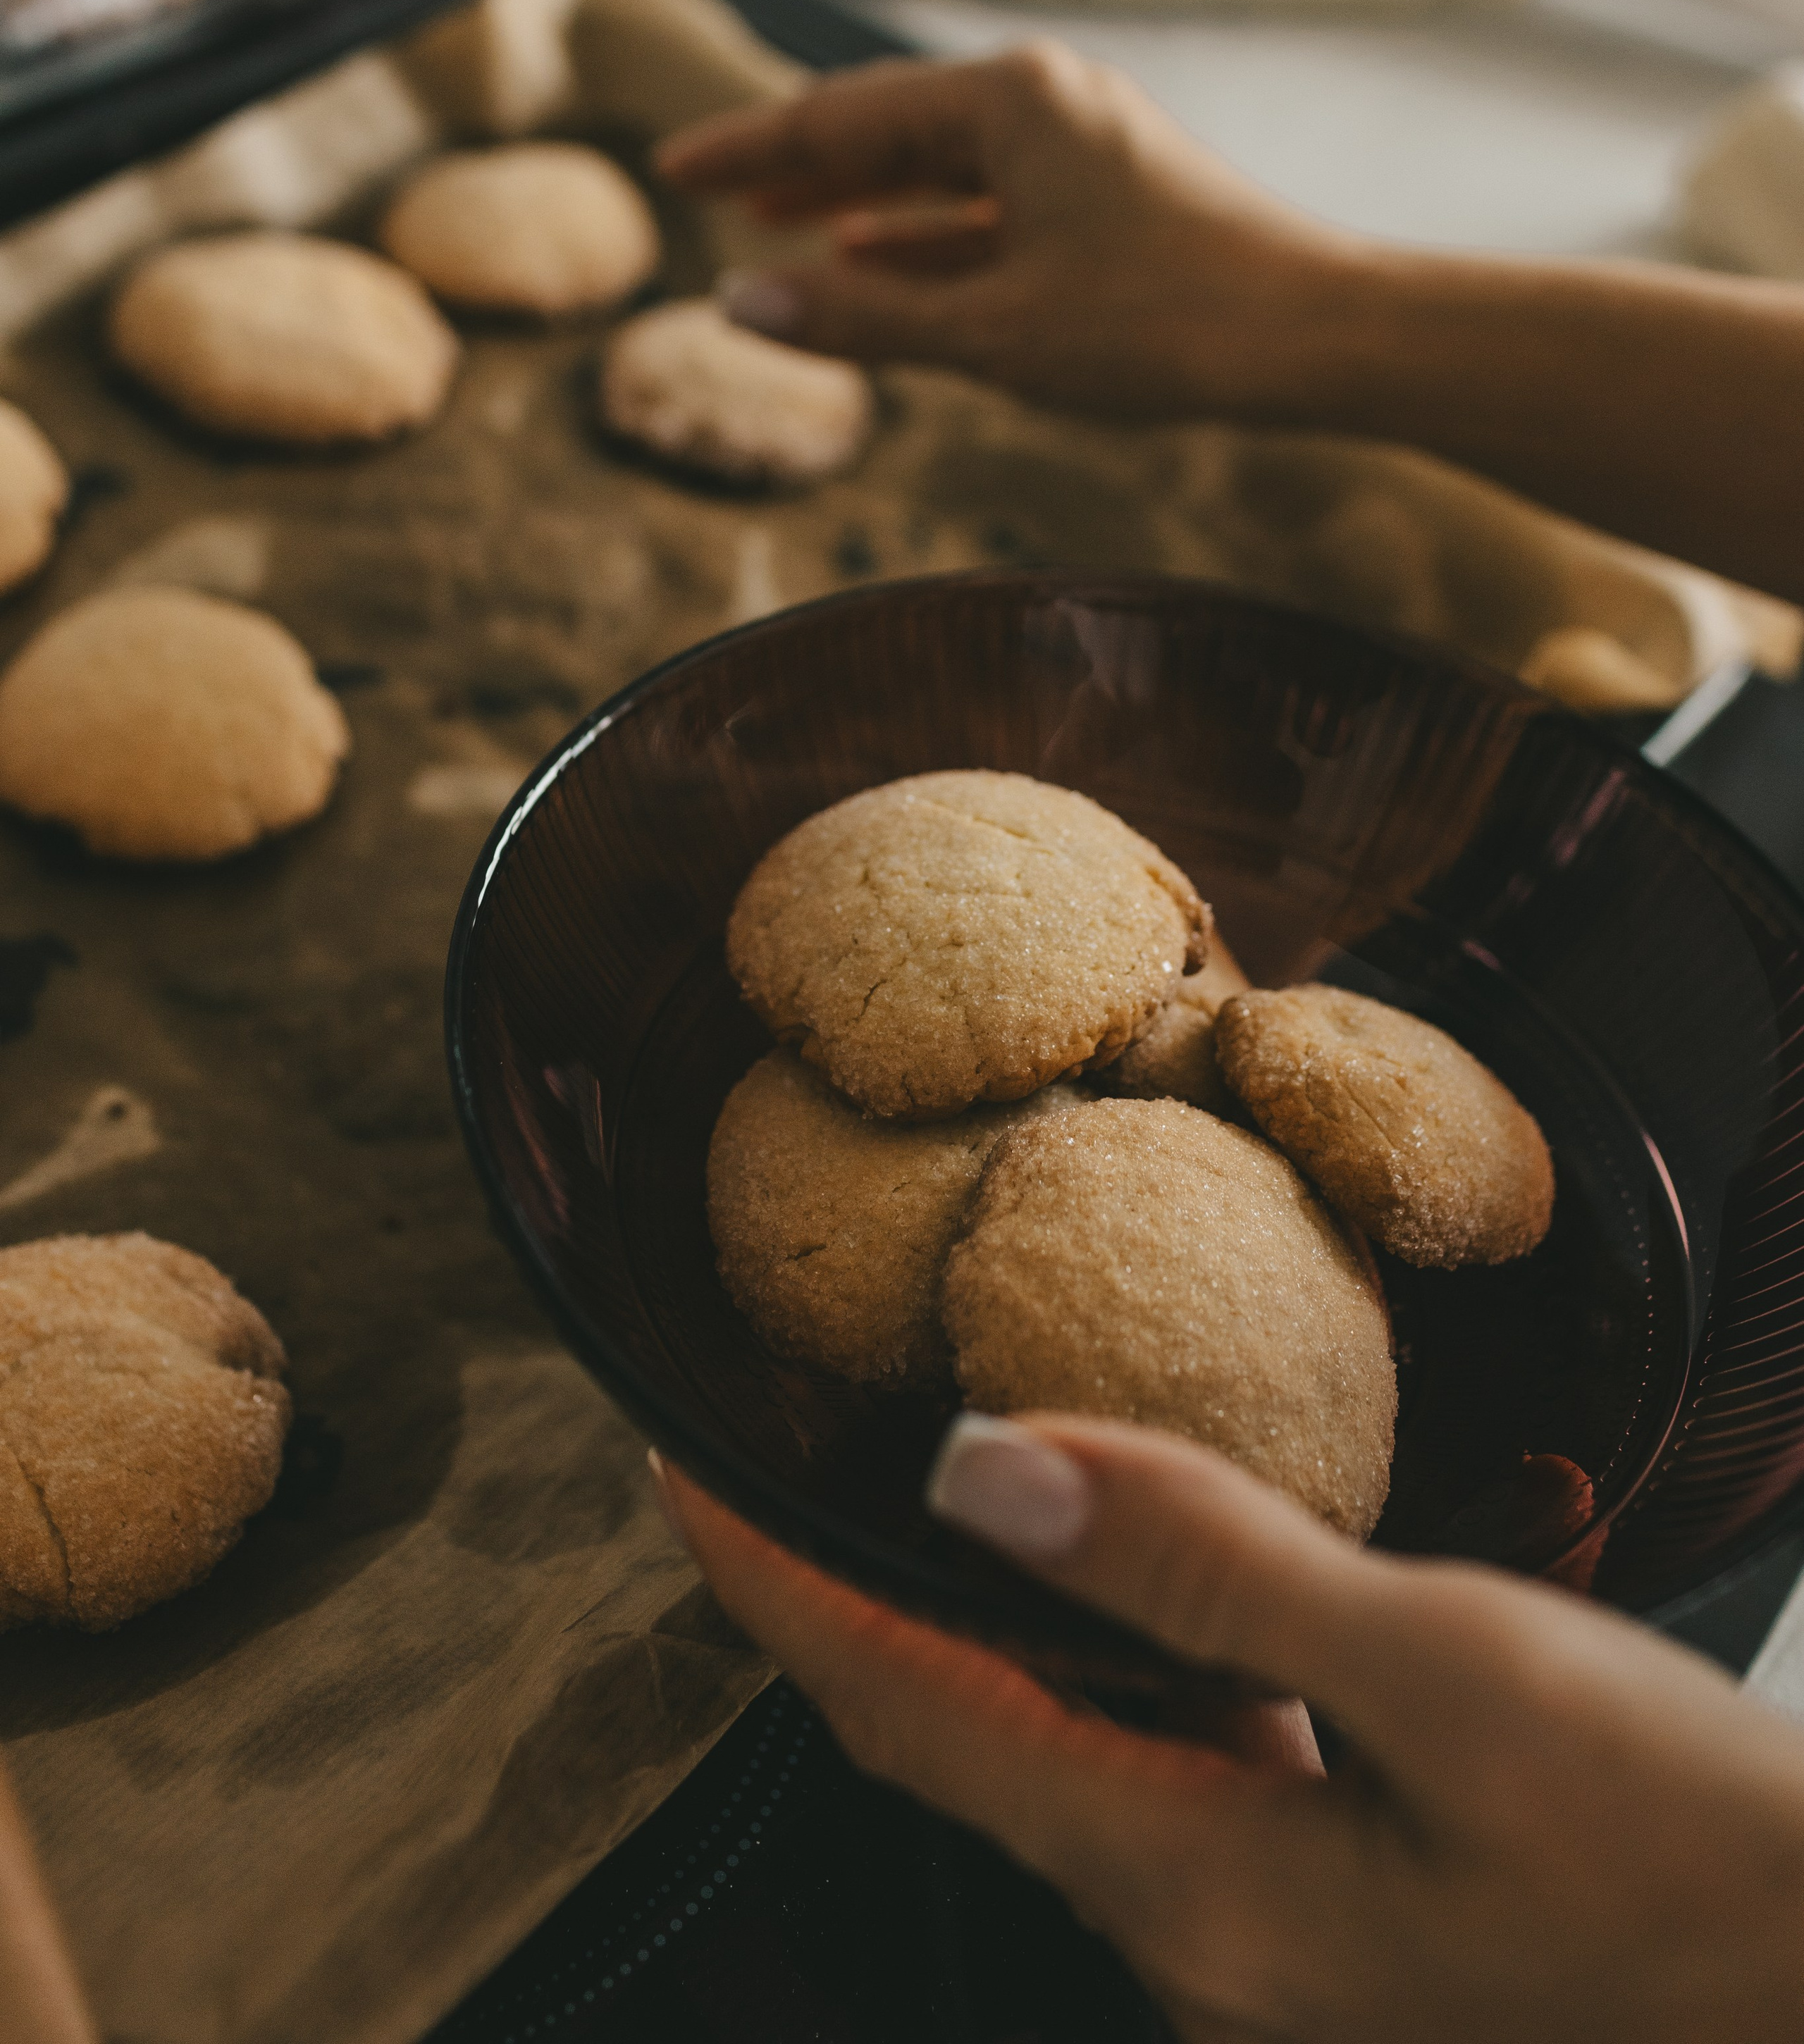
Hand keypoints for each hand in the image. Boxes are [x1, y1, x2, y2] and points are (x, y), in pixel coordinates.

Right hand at [655, 45, 1373, 422]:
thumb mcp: (992, 332)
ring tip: (775, 230)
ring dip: (854, 202)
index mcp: (1009, 100)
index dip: (748, 150)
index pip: (841, 116)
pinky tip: (873, 259)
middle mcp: (1044, 102)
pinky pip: (989, 205)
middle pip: (886, 127)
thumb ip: (859, 318)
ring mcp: (1081, 147)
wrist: (1317, 338)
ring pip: (938, 167)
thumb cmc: (1168, 324)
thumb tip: (738, 306)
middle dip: (794, 167)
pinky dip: (924, 233)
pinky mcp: (1108, 197)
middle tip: (706, 194)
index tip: (674, 171)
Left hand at [656, 1415, 1803, 2042]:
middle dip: (840, 1608)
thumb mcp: (1451, 1672)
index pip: (909, 1712)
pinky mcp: (1333, 1910)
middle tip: (758, 1471)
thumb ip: (1209, 1570)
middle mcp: (1201, 1937)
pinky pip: (1161, 1767)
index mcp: (1197, 1885)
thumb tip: (982, 1474)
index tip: (674, 1474)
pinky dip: (1107, 1666)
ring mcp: (1268, 1941)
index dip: (774, 1590)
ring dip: (967, 1631)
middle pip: (957, 1742)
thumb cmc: (1692, 1850)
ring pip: (1053, 1753)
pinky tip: (1136, 1596)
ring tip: (911, 1500)